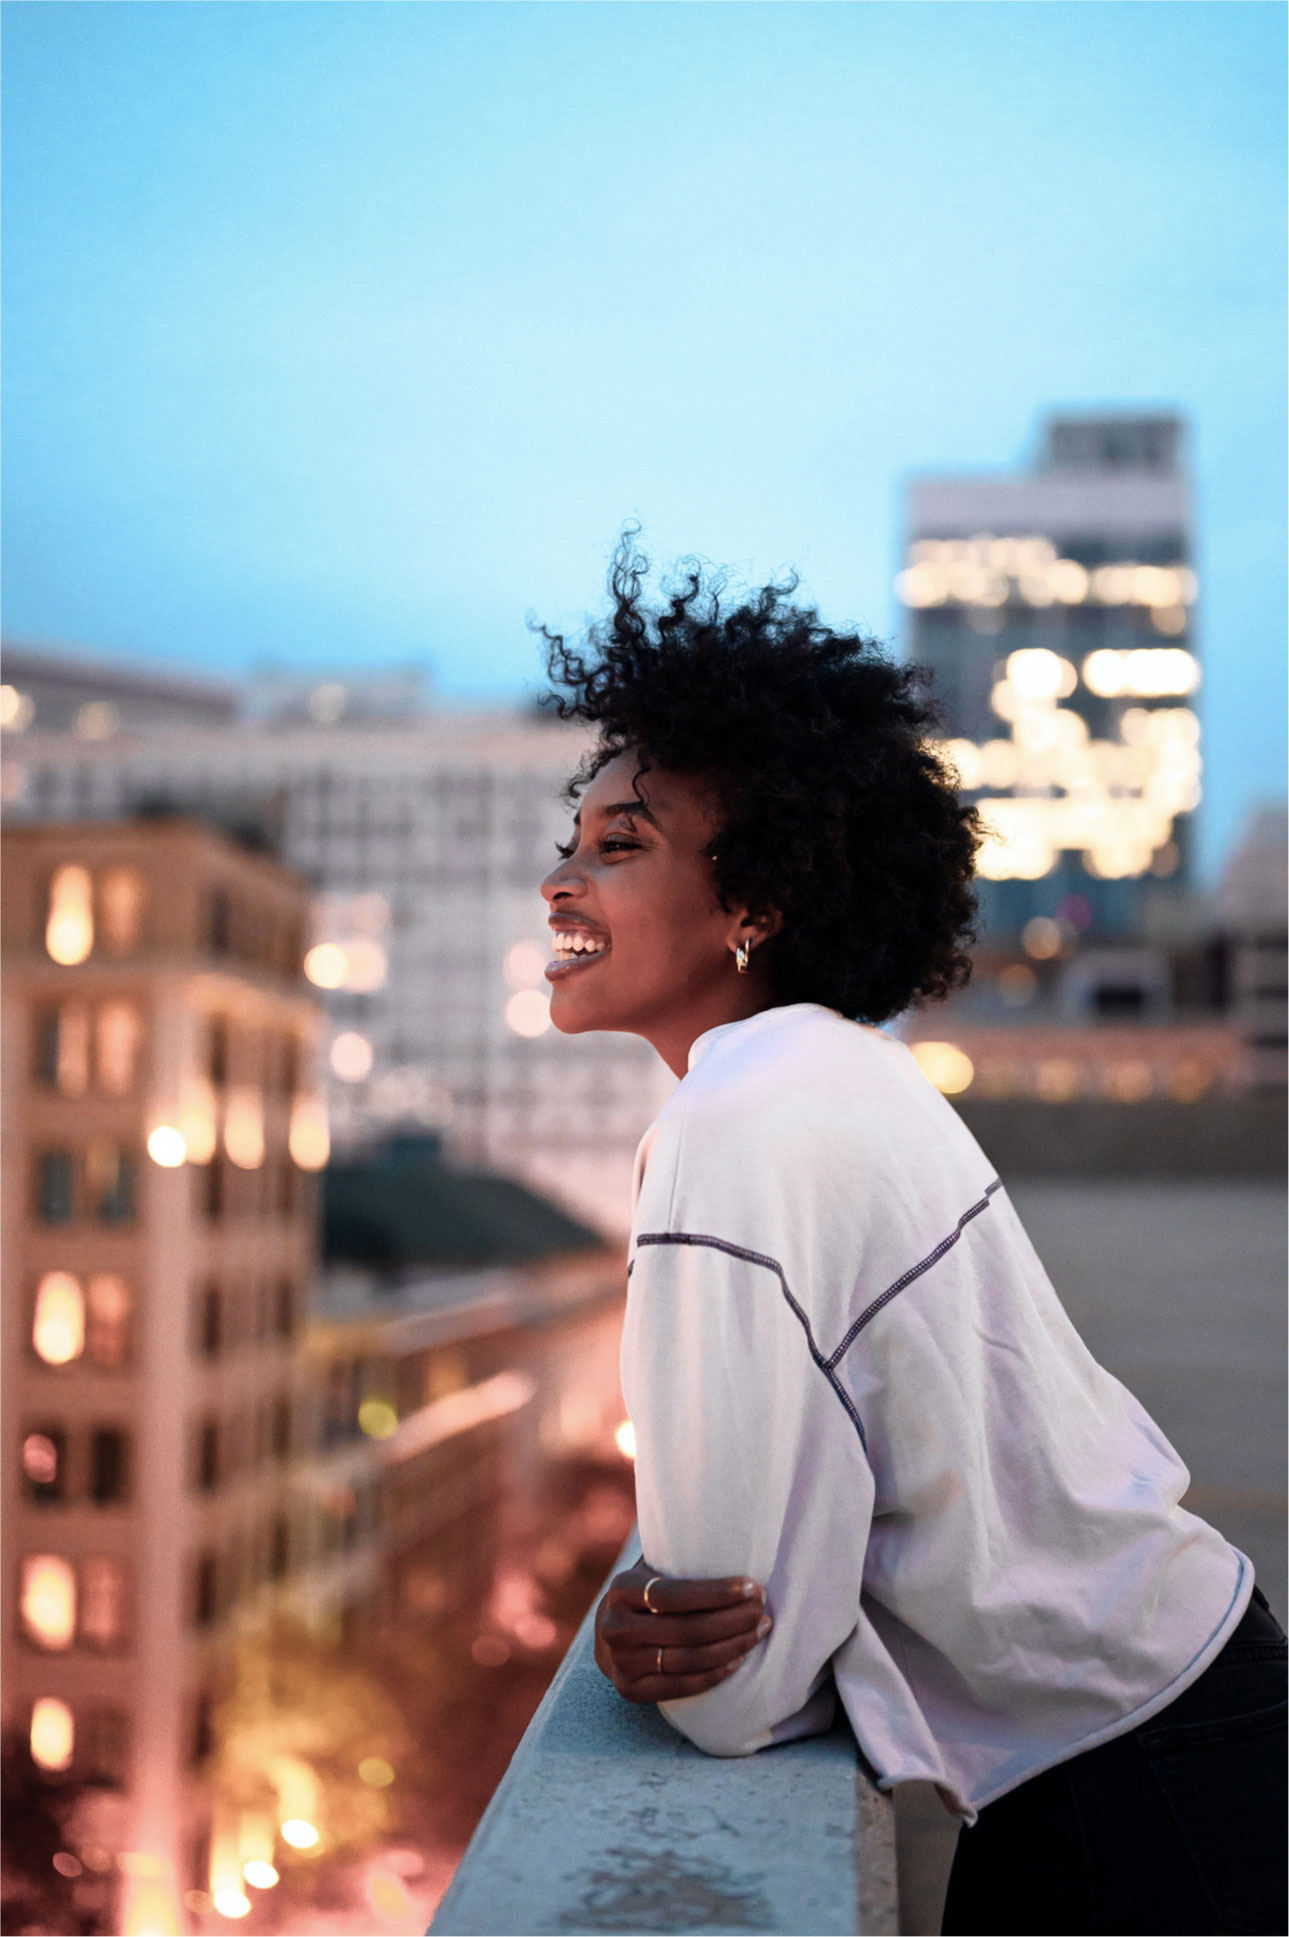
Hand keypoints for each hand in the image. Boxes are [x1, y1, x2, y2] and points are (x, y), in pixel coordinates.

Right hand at [593, 1556, 771, 1703]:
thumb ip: (676, 1551)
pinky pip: (681, 1686)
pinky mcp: (630, 1691)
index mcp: (620, 1589)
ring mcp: (620, 1663)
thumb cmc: (647, 1594)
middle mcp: (614, 1627)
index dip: (716, 1594)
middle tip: (763, 1610)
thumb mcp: (651, 1569)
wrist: (610, 1639)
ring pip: (688, 1659)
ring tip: (759, 1630)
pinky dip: (715, 1674)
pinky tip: (739, 1660)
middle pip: (686, 1629)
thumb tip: (725, 1511)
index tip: (751, 1587)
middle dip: (733, 1620)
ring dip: (732, 1647)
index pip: (673, 1595)